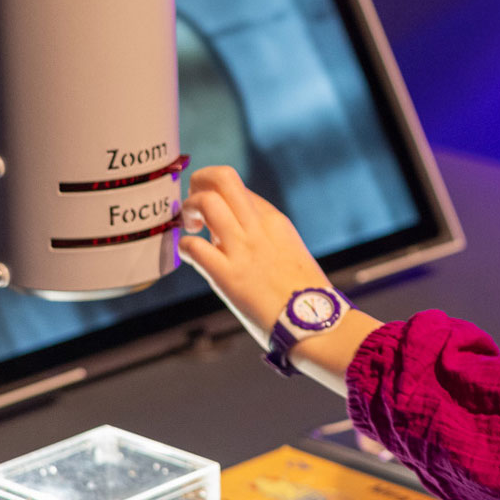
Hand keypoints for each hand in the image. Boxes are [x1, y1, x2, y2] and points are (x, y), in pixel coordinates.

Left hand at [178, 165, 330, 346]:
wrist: (315, 322)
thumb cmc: (303, 295)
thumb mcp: (290, 252)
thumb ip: (265, 238)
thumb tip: (234, 235)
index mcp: (274, 221)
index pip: (237, 187)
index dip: (217, 194)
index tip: (211, 215)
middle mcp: (258, 227)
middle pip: (222, 177)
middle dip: (199, 182)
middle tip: (195, 207)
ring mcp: (243, 249)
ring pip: (205, 202)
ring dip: (188, 211)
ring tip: (191, 228)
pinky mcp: (228, 276)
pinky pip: (193, 246)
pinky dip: (184, 247)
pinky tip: (190, 257)